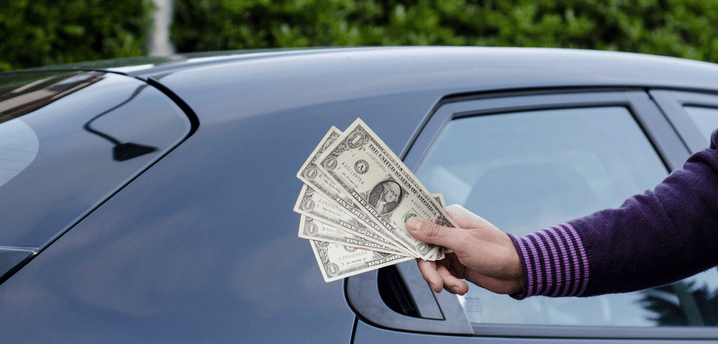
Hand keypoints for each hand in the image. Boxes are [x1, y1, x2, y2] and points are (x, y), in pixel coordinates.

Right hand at [405, 204, 522, 294]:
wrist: (518, 272)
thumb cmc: (496, 250)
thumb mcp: (463, 242)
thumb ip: (435, 233)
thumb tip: (410, 223)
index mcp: (450, 218)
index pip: (421, 222)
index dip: (409, 232)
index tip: (399, 243)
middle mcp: (449, 232)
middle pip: (423, 249)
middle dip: (429, 269)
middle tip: (436, 282)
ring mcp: (452, 249)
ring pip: (432, 265)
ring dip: (442, 279)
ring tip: (456, 287)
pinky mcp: (457, 265)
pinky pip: (442, 275)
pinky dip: (450, 284)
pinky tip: (462, 287)